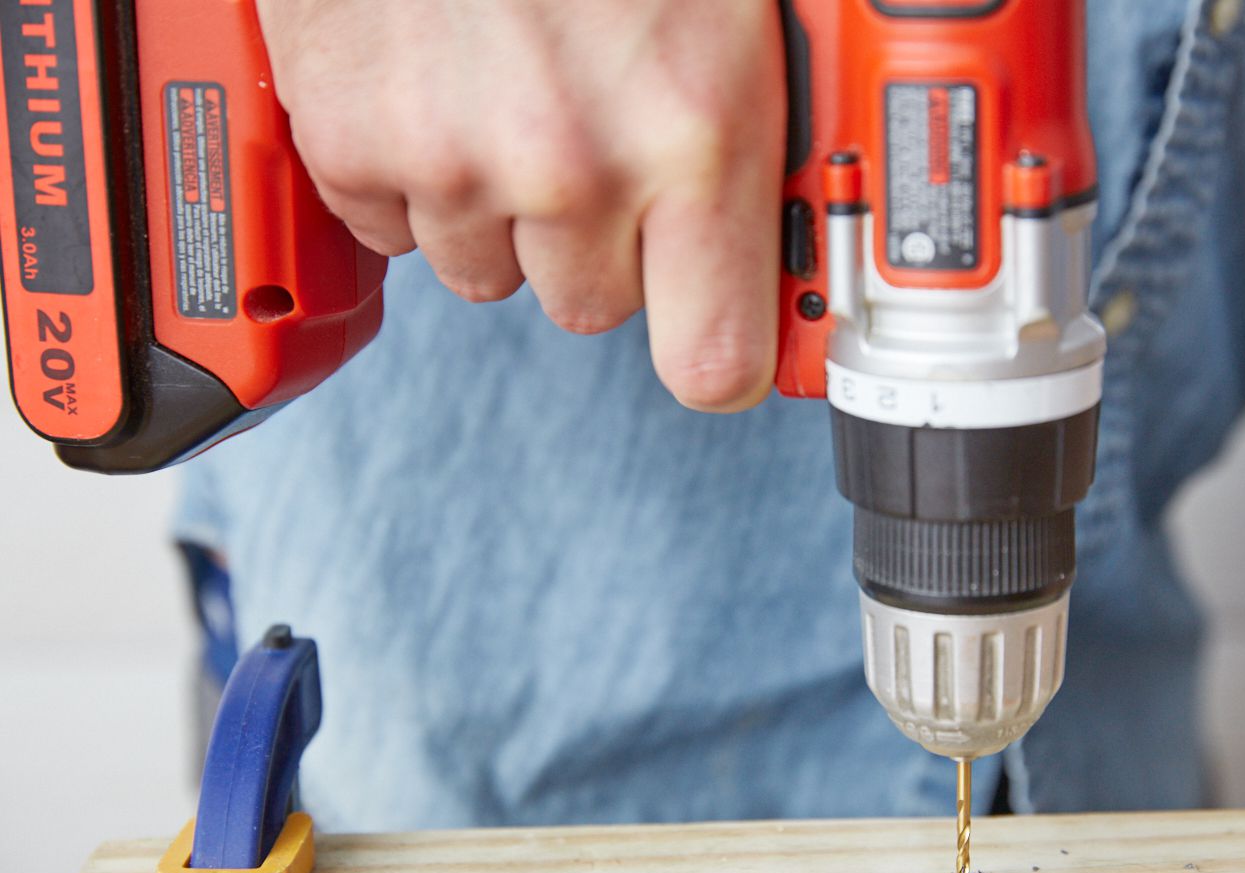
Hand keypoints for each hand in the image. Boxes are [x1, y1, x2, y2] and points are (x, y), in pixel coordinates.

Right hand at [255, 0, 785, 411]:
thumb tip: (784, 213)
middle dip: (599, 245)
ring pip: (490, 275)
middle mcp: (575, 164)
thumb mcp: (730, 3)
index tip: (716, 335)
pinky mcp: (354, 143)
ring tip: (508, 92)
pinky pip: (396, 230)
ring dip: (502, 210)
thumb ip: (753, 120)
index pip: (716, 359)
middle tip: (594, 138)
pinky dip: (413, 179)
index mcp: (697, 129)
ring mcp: (454, 161)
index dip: (717, 350)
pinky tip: (436, 88)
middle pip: (594, 311)